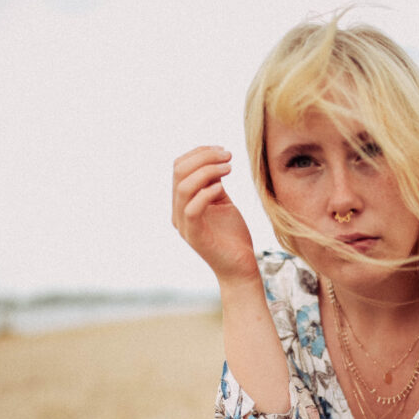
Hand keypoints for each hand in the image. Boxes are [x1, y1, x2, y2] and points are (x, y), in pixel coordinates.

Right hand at [172, 146, 258, 283]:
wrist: (240, 267)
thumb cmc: (233, 236)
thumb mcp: (223, 203)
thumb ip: (213, 184)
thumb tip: (213, 160)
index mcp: (182, 203)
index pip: (179, 167)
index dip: (199, 153)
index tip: (223, 151)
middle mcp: (177, 212)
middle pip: (179, 171)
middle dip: (204, 157)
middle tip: (228, 156)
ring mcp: (184, 225)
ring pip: (183, 186)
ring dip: (208, 170)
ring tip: (229, 168)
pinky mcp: (195, 236)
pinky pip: (192, 208)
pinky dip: (207, 192)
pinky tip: (222, 188)